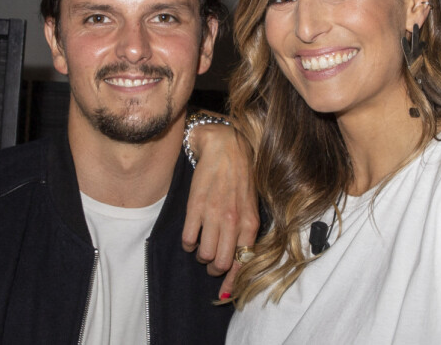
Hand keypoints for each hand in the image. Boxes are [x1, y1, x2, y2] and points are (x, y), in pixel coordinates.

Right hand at [182, 120, 258, 297]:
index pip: (243, 263)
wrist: (225, 147)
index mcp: (250, 223)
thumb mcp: (252, 204)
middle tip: (211, 260)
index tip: (224, 292)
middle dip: (215, 267)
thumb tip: (240, 257)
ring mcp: (213, 215)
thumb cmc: (241, 176)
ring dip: (201, 255)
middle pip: (222, 263)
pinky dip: (188, 244)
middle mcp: (233, 222)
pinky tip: (191, 236)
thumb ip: (247, 230)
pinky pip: (188, 240)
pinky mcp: (195, 207)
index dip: (232, 282)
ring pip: (204, 254)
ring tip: (201, 245)